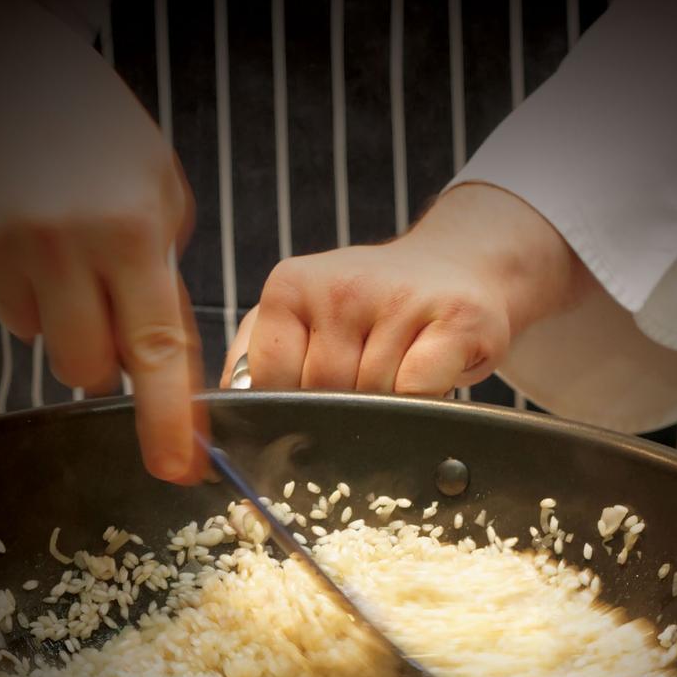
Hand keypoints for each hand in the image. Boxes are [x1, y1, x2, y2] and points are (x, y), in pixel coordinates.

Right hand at [0, 0, 203, 482]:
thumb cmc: (77, 113)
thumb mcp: (152, 175)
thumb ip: (160, 261)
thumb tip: (156, 343)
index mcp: (128, 227)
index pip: (158, 350)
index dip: (170, 419)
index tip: (182, 467)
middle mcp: (59, 249)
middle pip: (90, 368)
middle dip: (108, 356)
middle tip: (108, 298)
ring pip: (39, 338)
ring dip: (59, 309)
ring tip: (56, 234)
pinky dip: (16, 282)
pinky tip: (17, 226)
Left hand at [222, 184, 591, 395]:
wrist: (458, 266)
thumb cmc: (373, 304)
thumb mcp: (303, 312)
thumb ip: (254, 355)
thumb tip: (218, 409)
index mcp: (291, 285)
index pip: (271, 380)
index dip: (292, 407)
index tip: (314, 400)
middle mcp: (342, 285)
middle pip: (324, 395)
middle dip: (343, 409)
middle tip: (366, 385)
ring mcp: (401, 299)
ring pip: (374, 399)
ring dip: (387, 405)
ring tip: (400, 370)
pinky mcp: (456, 318)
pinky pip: (420, 392)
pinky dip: (423, 400)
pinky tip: (430, 373)